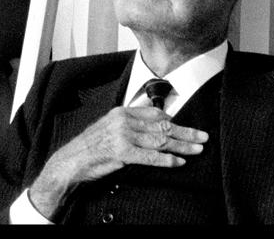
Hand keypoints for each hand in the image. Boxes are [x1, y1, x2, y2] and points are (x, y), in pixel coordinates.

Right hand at [30, 105, 206, 216]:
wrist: (71, 162)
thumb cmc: (91, 149)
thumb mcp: (110, 129)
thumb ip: (130, 127)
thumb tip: (153, 130)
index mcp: (122, 112)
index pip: (155, 114)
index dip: (174, 122)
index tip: (187, 128)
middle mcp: (124, 120)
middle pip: (162, 126)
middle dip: (185, 133)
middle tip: (202, 137)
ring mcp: (123, 135)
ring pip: (159, 140)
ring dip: (181, 146)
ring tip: (197, 150)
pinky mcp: (121, 152)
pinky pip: (150, 156)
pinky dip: (166, 160)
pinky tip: (179, 162)